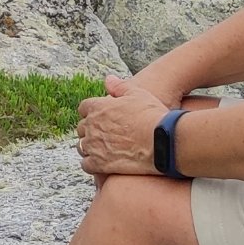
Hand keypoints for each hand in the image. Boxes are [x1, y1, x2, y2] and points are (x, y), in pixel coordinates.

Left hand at [74, 73, 219, 179]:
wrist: (162, 141)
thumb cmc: (152, 115)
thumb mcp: (138, 93)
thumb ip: (120, 86)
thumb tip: (108, 79)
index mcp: (98, 107)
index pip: (84, 108)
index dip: (92, 112)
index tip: (101, 117)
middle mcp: (91, 126)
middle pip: (81, 128)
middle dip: (90, 130)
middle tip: (104, 135)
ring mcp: (93, 145)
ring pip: (82, 147)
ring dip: (89, 148)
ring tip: (102, 150)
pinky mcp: (99, 164)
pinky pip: (86, 165)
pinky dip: (91, 164)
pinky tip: (101, 165)